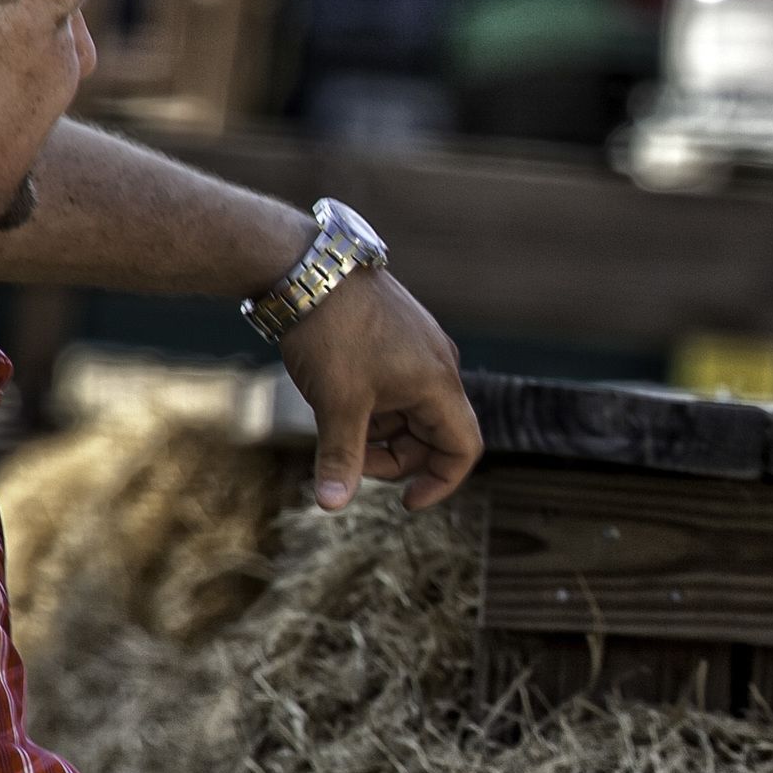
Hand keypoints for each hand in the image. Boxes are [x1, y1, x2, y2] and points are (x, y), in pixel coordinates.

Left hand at [282, 268, 480, 511]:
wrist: (310, 267)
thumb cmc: (332, 332)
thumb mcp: (336, 404)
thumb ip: (342, 458)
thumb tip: (332, 506)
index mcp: (438, 383)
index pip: (463, 448)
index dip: (441, 483)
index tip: (406, 502)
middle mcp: (439, 365)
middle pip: (434, 434)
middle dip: (396, 458)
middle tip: (350, 458)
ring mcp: (419, 347)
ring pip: (411, 411)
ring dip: (380, 431)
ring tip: (336, 420)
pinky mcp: (398, 334)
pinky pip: (397, 385)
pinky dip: (373, 404)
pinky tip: (337, 394)